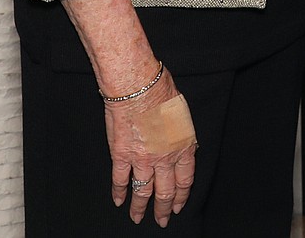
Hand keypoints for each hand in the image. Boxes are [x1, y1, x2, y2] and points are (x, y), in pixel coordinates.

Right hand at [106, 68, 196, 227]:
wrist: (137, 85)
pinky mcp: (122, 155)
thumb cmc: (161, 90)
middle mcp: (164, 158)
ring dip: (140, 208)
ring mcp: (142, 159)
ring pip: (142, 192)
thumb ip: (182, 135)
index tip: (178, 205)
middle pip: (164, 192)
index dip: (181, 196)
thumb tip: (184, 145)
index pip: (184, 180)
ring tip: (138, 218)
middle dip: (163, 209)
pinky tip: (119, 200)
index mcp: (182, 146)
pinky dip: (119, 192)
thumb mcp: (182, 113)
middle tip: (161, 220)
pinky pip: (121, 180)